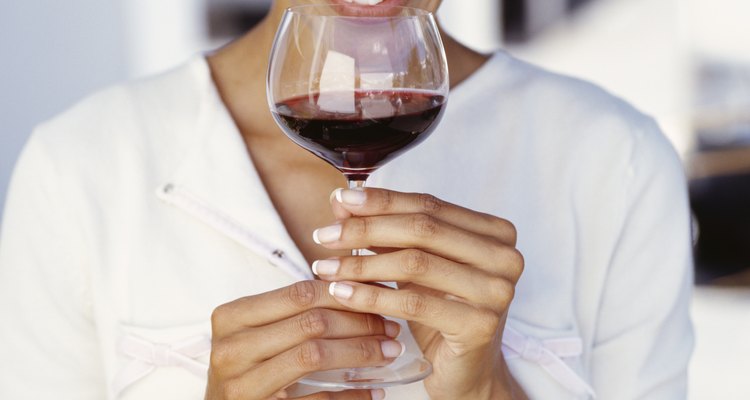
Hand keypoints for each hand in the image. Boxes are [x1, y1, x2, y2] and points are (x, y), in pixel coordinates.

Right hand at [206, 280, 397, 399]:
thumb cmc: (247, 369)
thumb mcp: (257, 333)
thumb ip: (294, 311)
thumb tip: (358, 286)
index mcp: (232, 317)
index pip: (300, 293)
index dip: (345, 293)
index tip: (379, 297)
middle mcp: (231, 348)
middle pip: (311, 322)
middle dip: (360, 322)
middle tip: (391, 327)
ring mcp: (242, 385)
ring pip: (314, 356)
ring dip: (361, 353)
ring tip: (389, 352)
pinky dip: (351, 395)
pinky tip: (374, 390)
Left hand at [311, 188, 526, 399]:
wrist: (467, 373)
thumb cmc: (440, 313)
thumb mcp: (413, 266)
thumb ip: (384, 230)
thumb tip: (342, 200)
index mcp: (496, 232)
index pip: (429, 205)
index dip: (381, 201)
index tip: (340, 199)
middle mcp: (506, 256)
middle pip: (422, 229)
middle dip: (365, 229)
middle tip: (324, 234)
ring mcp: (498, 291)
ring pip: (415, 263)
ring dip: (361, 263)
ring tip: (324, 266)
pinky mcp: (480, 325)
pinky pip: (412, 303)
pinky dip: (370, 296)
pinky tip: (340, 293)